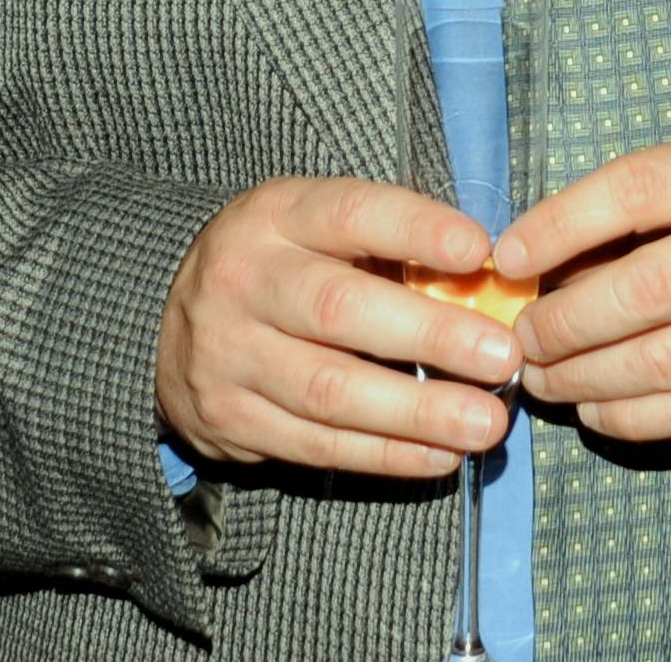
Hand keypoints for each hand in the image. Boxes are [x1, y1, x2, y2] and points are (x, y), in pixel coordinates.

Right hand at [155, 177, 516, 478]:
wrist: (168, 319)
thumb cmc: (286, 263)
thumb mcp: (320, 226)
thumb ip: (392, 244)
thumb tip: (491, 278)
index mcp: (277, 215)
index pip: (351, 214)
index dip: (417, 231)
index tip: (481, 253)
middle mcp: (243, 281)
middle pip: (340, 310)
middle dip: (431, 337)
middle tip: (502, 358)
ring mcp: (227, 356)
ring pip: (328, 390)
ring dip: (416, 412)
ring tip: (485, 424)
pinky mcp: (226, 421)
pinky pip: (314, 444)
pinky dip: (383, 454)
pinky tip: (439, 456)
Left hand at [496, 130, 670, 439]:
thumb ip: (665, 198)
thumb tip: (553, 248)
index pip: (634, 190)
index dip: (560, 224)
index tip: (508, 255)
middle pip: (638, 291)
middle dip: (560, 323)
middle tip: (521, 337)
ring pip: (659, 362)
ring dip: (583, 379)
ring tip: (545, 378)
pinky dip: (631, 419)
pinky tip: (598, 411)